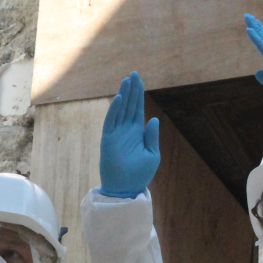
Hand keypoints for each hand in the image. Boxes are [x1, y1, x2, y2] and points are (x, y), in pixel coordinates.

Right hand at [99, 71, 159, 198]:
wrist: (126, 188)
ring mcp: (116, 134)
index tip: (139, 80)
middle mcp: (126, 130)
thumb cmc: (140, 174)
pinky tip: (119, 98)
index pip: (137, 109)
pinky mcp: (108, 140)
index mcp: (137, 133)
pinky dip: (114, 110)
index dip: (138, 95)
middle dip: (131, 90)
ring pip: (120, 110)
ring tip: (127, 80)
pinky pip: (110, 122)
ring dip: (123, 95)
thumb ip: (152, 137)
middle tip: (133, 73)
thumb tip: (154, 119)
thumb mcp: (152, 154)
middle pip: (128, 105)